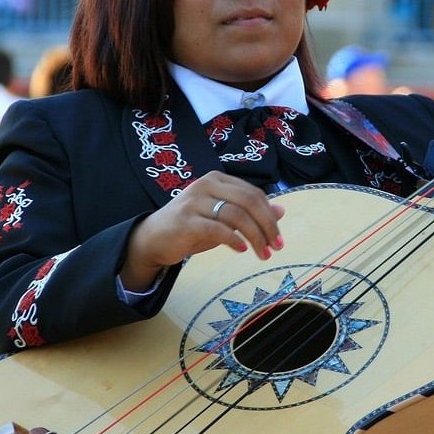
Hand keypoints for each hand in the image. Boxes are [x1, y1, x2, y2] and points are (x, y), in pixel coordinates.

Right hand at [120, 171, 283, 290]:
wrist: (153, 239)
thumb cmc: (191, 227)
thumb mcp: (223, 218)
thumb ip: (249, 213)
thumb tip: (281, 211)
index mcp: (217, 180)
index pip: (253, 193)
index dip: (269, 215)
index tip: (278, 238)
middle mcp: (206, 185)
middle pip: (248, 201)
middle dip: (267, 226)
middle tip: (277, 246)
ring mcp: (194, 201)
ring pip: (236, 215)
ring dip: (255, 237)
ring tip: (263, 254)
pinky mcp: (186, 221)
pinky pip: (217, 228)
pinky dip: (233, 239)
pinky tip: (241, 249)